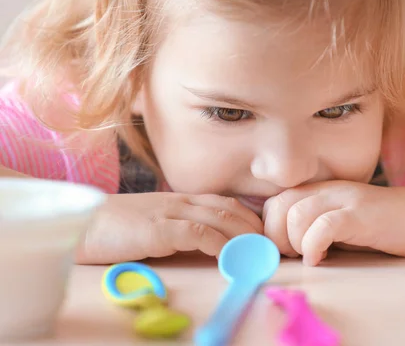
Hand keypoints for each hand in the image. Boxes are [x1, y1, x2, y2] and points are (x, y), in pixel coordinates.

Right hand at [77, 193, 262, 263]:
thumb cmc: (117, 228)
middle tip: (270, 246)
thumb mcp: (156, 223)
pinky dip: (218, 245)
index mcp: (181, 200)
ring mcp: (170, 213)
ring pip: (219, 219)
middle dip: (255, 227)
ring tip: (259, 252)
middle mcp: (180, 201)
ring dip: (244, 236)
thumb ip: (180, 228)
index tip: (264, 236)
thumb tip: (209, 245)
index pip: (226, 203)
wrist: (82, 225)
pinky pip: (197, 234)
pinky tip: (229, 257)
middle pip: (229, 209)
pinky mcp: (158, 229)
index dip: (249, 218)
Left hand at [263, 181, 404, 265]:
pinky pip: (324, 226)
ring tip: (312, 256)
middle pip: (278, 207)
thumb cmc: (382, 226)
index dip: (271, 230)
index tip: (287, 251)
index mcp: (319, 191)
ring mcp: (344, 199)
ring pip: (296, 215)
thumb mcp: (340, 223)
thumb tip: (283, 250)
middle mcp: (327, 190)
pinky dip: (314, 246)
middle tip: (296, 256)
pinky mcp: (360, 214)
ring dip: (296, 243)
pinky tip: (322, 258)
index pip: (273, 204)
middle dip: (278, 238)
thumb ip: (313, 228)